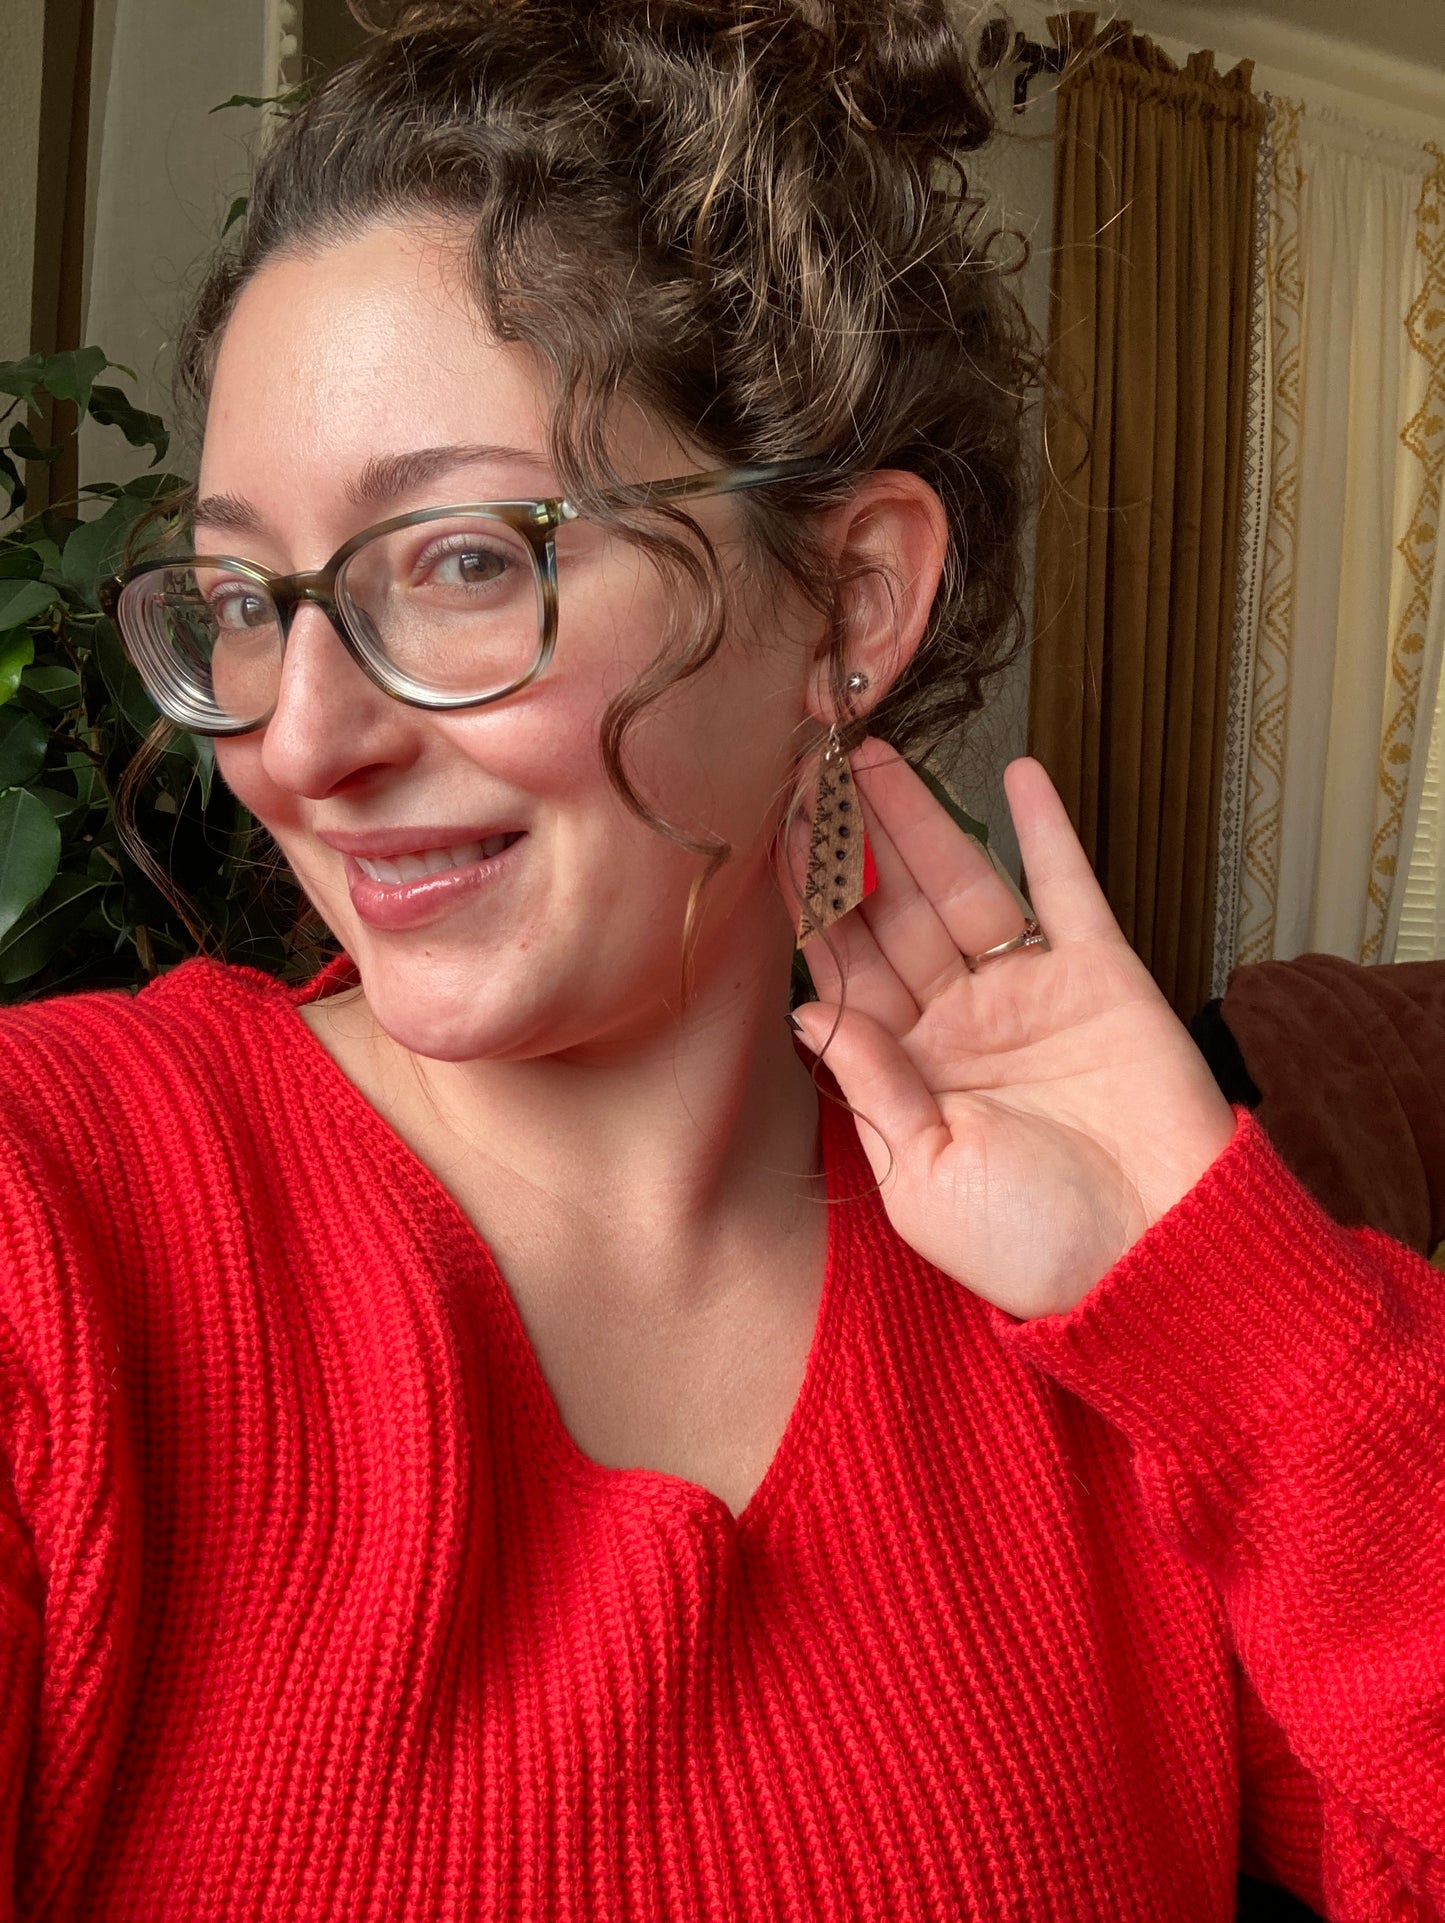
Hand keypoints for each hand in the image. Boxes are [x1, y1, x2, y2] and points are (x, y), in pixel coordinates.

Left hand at [786, 741, 1237, 1320]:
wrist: (1156, 1259)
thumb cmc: (1033, 1246)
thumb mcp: (925, 1180)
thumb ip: (874, 1088)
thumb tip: (808, 1011)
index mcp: (908, 1072)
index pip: (846, 969)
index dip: (811, 903)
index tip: (778, 839)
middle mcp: (960, 1023)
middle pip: (892, 914)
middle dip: (852, 845)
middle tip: (812, 771)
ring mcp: (1029, 994)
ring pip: (962, 887)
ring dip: (921, 821)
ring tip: (875, 756)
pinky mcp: (1101, 978)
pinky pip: (1069, 889)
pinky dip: (1046, 833)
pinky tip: (1019, 776)